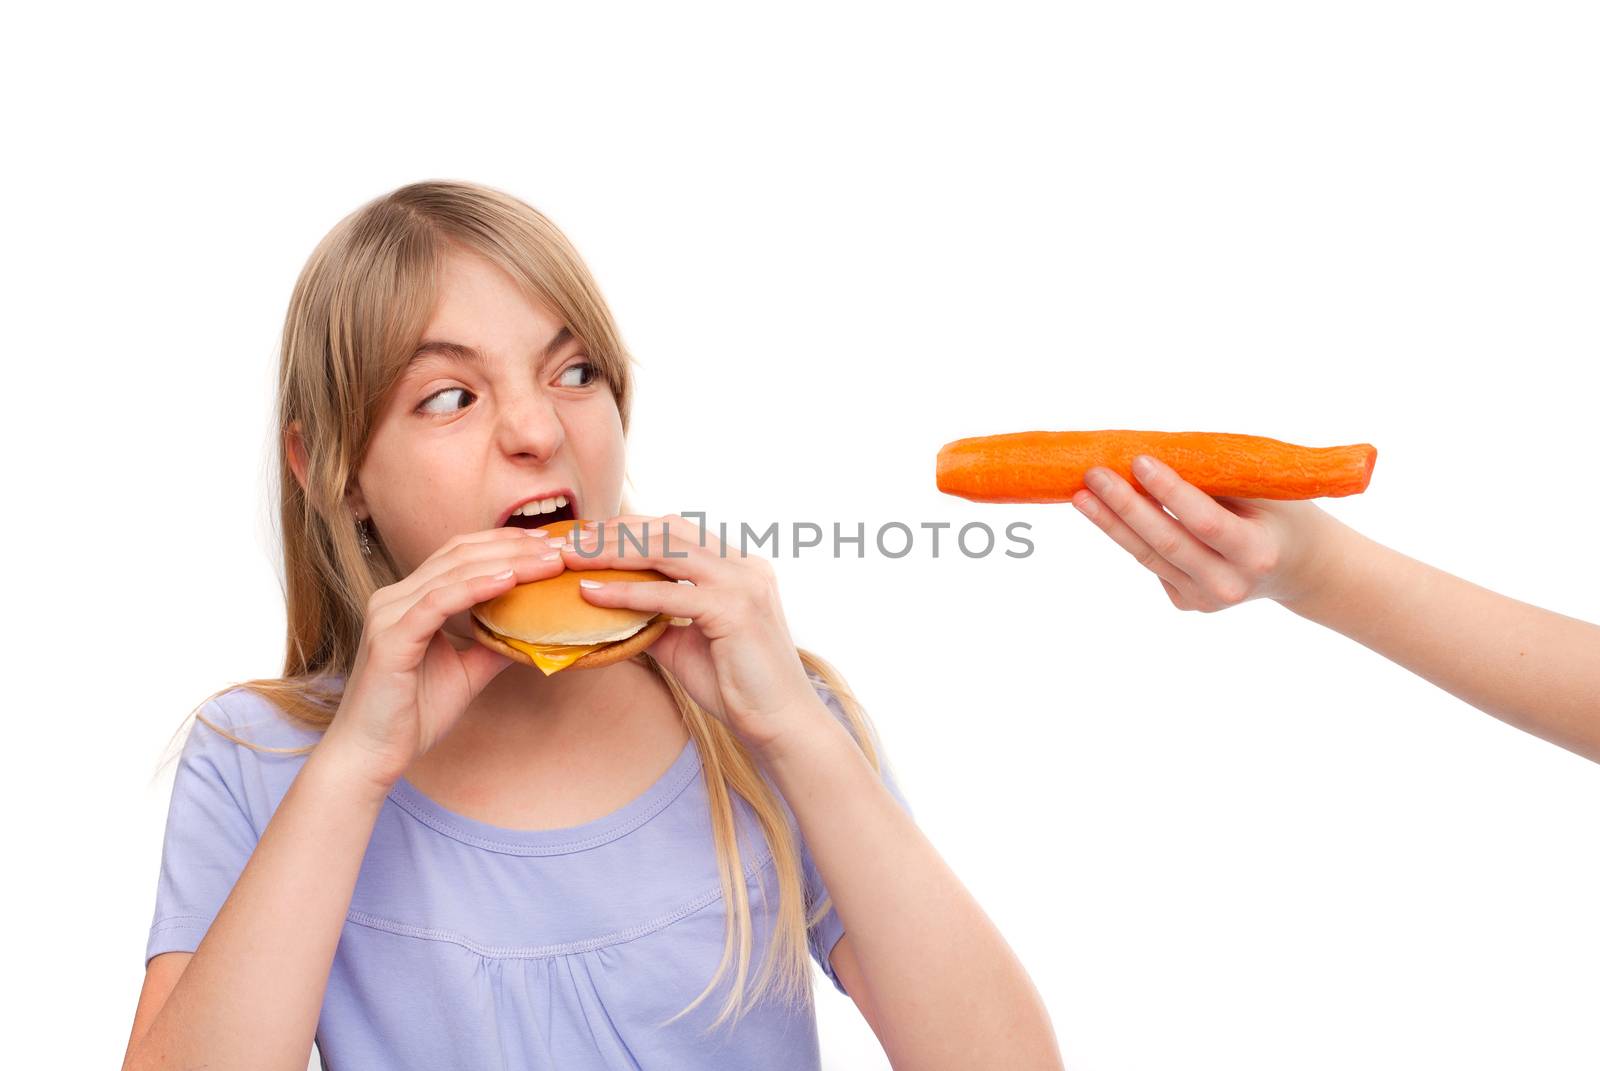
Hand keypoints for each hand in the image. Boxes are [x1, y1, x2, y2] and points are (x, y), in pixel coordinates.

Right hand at [322, 527, 567, 792]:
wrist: (371, 755)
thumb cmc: (413, 716)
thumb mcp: (467, 673)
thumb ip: (493, 646)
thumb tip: (534, 632)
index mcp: (409, 601)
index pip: (460, 554)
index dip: (504, 543)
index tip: (549, 544)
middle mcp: (395, 598)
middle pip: (461, 555)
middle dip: (514, 546)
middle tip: (560, 546)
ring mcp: (389, 614)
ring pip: (454, 572)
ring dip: (507, 562)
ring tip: (547, 560)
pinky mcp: (391, 638)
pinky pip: (438, 602)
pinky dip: (476, 587)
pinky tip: (510, 580)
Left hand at [559, 514, 819, 758]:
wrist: (778, 723)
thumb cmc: (737, 687)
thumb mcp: (686, 643)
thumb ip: (657, 619)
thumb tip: (611, 609)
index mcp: (738, 567)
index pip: (676, 531)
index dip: (630, 529)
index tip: (587, 537)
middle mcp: (744, 565)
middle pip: (669, 530)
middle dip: (616, 532)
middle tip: (571, 541)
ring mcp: (742, 582)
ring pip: (667, 550)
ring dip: (614, 551)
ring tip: (574, 558)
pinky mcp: (735, 608)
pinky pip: (669, 593)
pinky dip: (626, 590)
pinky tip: (592, 593)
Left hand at [1071, 454, 1339, 610]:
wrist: (1297, 567)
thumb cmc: (1281, 514)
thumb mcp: (1265, 491)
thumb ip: (1218, 479)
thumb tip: (1156, 452)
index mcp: (1258, 553)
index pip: (1205, 522)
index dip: (1170, 492)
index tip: (1139, 460)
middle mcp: (1229, 584)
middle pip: (1166, 542)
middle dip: (1125, 506)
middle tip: (1094, 474)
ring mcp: (1204, 599)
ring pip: (1147, 555)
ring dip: (1110, 522)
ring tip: (1081, 493)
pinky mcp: (1184, 601)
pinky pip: (1151, 561)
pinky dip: (1127, 533)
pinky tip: (1103, 509)